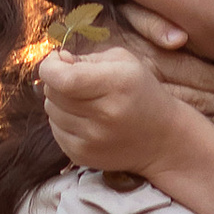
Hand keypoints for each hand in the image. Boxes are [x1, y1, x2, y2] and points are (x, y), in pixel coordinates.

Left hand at [40, 24, 199, 175]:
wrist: (162, 140)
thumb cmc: (141, 93)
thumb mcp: (124, 63)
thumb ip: (87, 57)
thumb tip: (56, 63)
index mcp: (117, 84)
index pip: (63, 78)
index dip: (51, 67)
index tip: (57, 61)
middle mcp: (104, 115)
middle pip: (53, 93)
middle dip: (57, 81)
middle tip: (77, 80)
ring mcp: (92, 139)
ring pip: (51, 111)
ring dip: (61, 102)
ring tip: (85, 101)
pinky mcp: (83, 156)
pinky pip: (55, 130)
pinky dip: (63, 121)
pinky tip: (85, 119)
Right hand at [107, 1, 213, 135]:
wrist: (64, 50)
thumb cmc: (99, 26)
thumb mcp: (124, 13)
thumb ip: (151, 22)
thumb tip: (178, 40)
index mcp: (152, 57)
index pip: (195, 72)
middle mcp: (150, 82)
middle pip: (195, 97)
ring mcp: (142, 99)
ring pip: (185, 113)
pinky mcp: (134, 110)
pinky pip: (167, 123)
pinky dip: (195, 128)